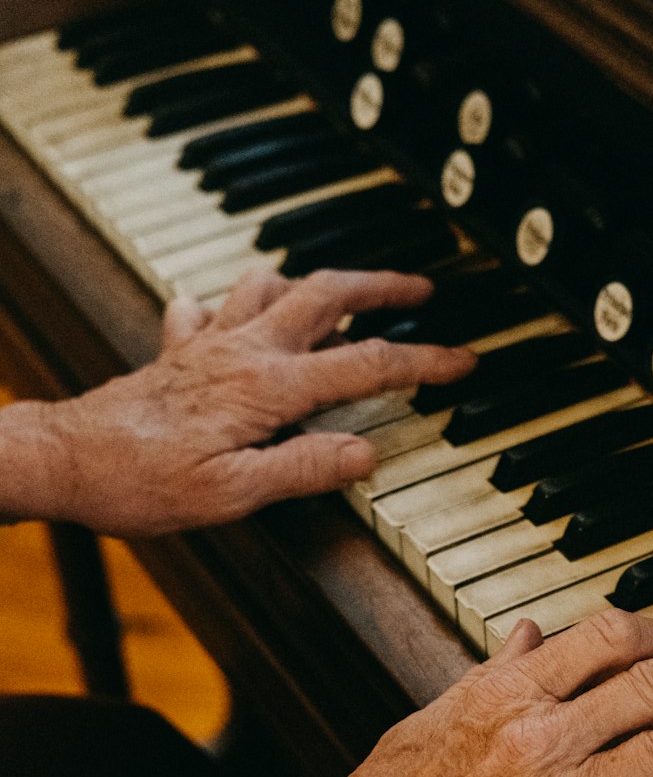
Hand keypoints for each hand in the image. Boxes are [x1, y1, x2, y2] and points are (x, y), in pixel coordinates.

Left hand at [0, 268, 473, 535]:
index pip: (366, 365)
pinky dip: (235, 300)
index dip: (423, 361)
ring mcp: (208, 345)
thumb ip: (304, 469)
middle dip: (381, 286)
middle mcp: (241, 352)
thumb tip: (365, 453)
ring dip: (314, 281)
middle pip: (326, 294)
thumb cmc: (141, 483)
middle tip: (419, 289)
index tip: (463, 359)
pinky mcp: (177, 351)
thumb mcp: (233, 494)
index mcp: (267, 388)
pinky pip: (211, 306)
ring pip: (271, 285)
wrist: (65, 461)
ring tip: (342, 292)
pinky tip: (238, 312)